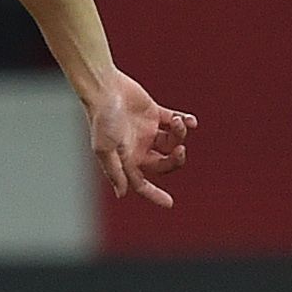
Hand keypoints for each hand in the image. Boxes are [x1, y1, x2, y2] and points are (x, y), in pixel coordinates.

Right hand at [88, 71, 195, 208]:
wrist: (103, 88)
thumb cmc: (101, 119)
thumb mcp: (105, 149)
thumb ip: (115, 171)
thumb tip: (122, 194)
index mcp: (126, 158)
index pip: (141, 183)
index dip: (154, 194)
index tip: (169, 203)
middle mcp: (137, 147)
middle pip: (164, 163)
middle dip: (175, 160)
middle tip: (180, 151)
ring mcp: (146, 130)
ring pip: (172, 141)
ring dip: (180, 134)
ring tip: (178, 123)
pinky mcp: (153, 113)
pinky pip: (174, 121)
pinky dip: (185, 121)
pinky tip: (191, 121)